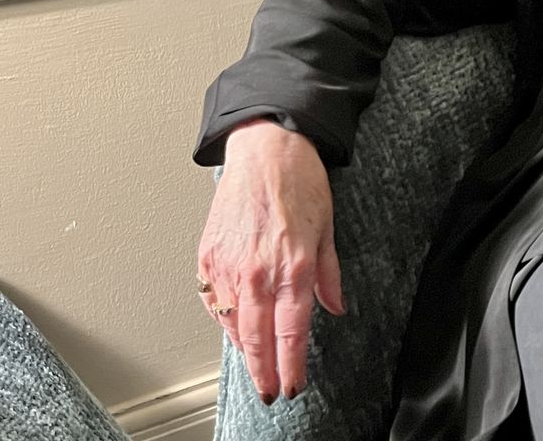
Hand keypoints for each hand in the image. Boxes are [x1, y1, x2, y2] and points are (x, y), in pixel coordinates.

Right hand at [197, 119, 345, 403]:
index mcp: (294, 267)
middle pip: (258, 338)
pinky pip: (214, 301)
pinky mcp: (208, 257)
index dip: (291, 366)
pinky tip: (236, 329)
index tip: (292, 387)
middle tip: (270, 392)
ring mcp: (229, 266)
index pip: (291, 333)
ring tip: (257, 366)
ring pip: (233, 324)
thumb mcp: (328, 229)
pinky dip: (225, 320)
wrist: (266, 149)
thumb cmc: (300, 182)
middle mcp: (259, 271)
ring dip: (245, 349)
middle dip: (265, 372)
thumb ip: (329, 274)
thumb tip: (334, 307)